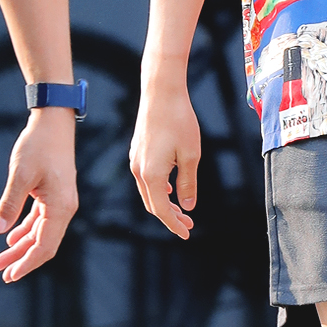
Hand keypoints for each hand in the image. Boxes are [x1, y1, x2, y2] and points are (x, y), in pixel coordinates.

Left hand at [0, 109, 77, 282]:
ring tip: (2, 259)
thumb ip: (10, 204)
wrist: (55, 121)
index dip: (27, 263)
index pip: (45, 245)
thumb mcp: (21, 175)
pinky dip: (27, 231)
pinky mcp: (55, 194)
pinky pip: (42, 220)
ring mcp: (61, 201)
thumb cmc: (40, 145)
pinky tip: (12, 238)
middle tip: (3, 274)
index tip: (9, 274)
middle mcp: (65, 207)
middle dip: (24, 260)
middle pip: (45, 243)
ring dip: (23, 247)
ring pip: (42, 233)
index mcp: (61, 206)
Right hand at [130, 79, 200, 238]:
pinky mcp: (137, 151)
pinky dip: (158, 188)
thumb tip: (187, 205)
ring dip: (164, 202)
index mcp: (151, 174)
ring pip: (148, 191)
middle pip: (152, 204)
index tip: (186, 234)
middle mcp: (138, 170)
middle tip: (189, 224)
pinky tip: (171, 187)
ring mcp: (135, 160)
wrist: (161, 92)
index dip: (173, 224)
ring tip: (182, 209)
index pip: (161, 210)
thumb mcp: (191, 154)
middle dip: (170, 216)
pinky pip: (146, 178)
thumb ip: (188, 182)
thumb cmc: (179, 120)